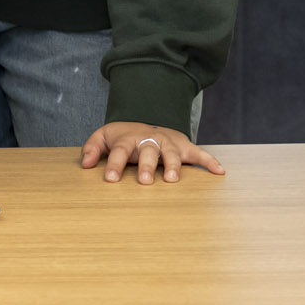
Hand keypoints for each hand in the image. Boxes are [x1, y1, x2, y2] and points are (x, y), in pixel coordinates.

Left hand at [81, 121, 223, 182]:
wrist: (146, 122)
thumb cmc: (123, 137)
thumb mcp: (103, 137)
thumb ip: (92, 148)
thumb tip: (85, 164)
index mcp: (128, 139)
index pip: (120, 151)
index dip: (114, 165)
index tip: (109, 179)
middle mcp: (150, 139)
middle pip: (149, 151)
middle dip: (147, 166)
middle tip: (145, 182)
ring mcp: (168, 143)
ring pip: (171, 153)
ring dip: (172, 166)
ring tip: (172, 180)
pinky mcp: (184, 147)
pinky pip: (199, 153)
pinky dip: (209, 161)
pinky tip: (219, 172)